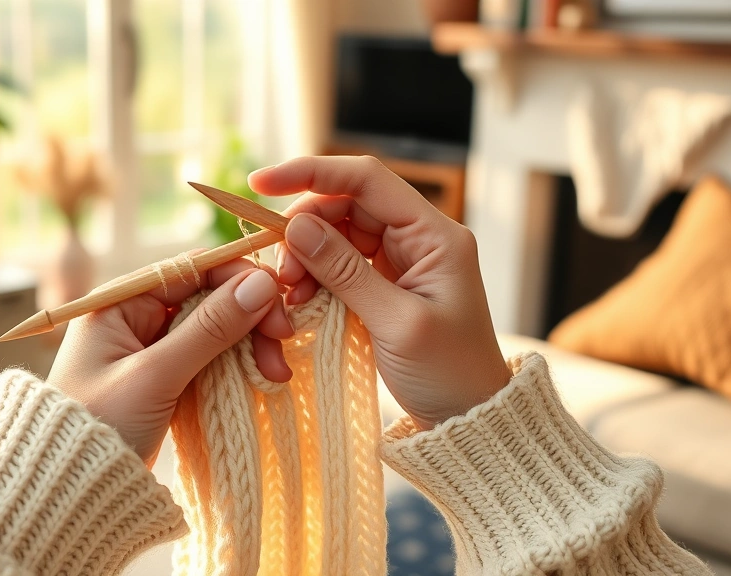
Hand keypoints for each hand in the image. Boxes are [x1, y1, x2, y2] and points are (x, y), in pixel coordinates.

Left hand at [47, 259, 293, 464]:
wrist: (70, 493)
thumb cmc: (99, 427)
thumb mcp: (154, 376)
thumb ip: (208, 329)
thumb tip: (261, 285)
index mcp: (121, 301)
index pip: (194, 269)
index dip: (242, 282)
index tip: (280, 311)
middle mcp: (136, 316)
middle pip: (210, 298)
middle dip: (251, 321)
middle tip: (282, 354)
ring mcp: (151, 349)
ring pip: (216, 330)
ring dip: (249, 347)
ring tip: (275, 377)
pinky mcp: (164, 379)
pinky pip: (210, 359)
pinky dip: (236, 368)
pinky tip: (259, 382)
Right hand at [249, 156, 512, 429]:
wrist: (468, 418)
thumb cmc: (448, 373)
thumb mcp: (396, 323)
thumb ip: (346, 272)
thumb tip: (297, 226)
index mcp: (435, 235)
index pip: (367, 180)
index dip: (312, 173)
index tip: (261, 183)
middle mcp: (418, 237)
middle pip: (345, 206)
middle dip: (304, 230)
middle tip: (280, 274)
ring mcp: (400, 260)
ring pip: (336, 235)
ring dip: (305, 258)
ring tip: (289, 295)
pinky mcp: (385, 284)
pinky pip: (339, 265)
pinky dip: (314, 278)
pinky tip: (300, 301)